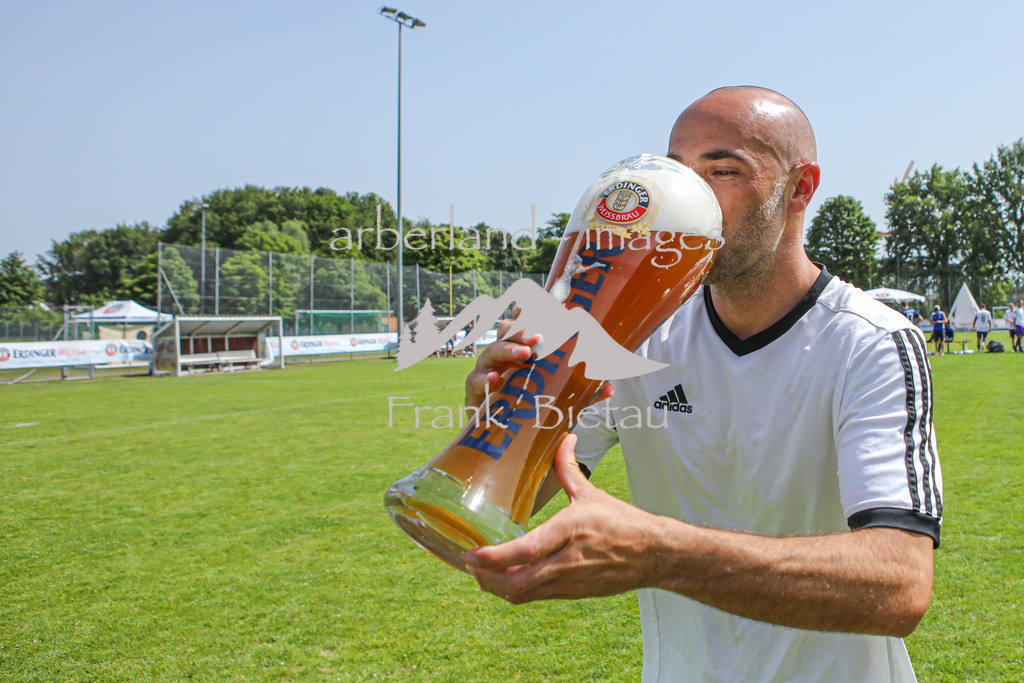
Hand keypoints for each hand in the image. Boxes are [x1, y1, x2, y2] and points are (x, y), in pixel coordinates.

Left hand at [463, 433, 663, 603]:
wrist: (652, 554)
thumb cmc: (622, 522)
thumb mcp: (592, 494)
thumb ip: (568, 469)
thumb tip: (564, 439)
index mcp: (570, 530)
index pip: (528, 550)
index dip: (496, 557)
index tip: (473, 554)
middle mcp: (567, 560)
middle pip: (518, 580)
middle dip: (486, 576)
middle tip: (467, 563)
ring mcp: (568, 581)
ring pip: (523, 593)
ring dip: (496, 587)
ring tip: (478, 573)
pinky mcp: (571, 593)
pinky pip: (534, 598)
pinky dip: (513, 591)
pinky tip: (502, 580)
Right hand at [464, 315, 613, 407]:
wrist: (504, 434)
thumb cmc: (531, 406)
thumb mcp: (561, 397)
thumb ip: (582, 393)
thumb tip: (609, 388)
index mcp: (523, 348)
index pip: (524, 321)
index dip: (530, 310)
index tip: (544, 304)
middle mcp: (503, 354)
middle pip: (507, 330)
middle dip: (522, 328)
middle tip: (539, 334)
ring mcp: (487, 370)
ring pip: (492, 350)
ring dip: (508, 349)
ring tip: (525, 354)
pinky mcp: (475, 391)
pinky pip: (475, 381)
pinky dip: (484, 379)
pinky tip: (495, 381)